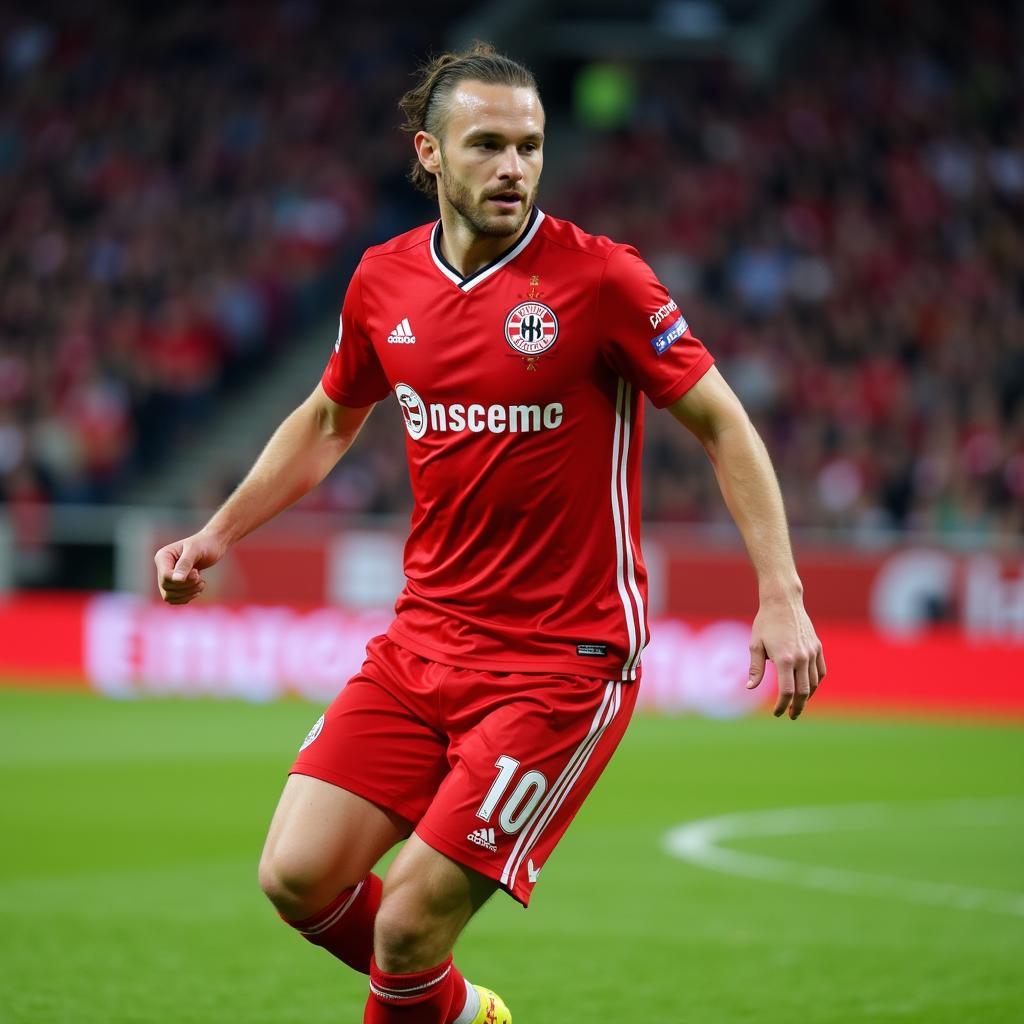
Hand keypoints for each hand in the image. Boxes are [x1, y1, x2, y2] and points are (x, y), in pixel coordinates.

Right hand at [154, 530, 226, 604]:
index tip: (196, 572)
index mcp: (163, 557)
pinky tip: (198, 588)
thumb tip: (177, 580)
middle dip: (187, 586)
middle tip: (200, 577)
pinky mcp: (174, 585)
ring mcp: (167, 577)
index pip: (165, 577)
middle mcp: (162, 567)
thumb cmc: (205, 544)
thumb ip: (185, 564)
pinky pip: (175, 599)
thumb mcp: (196, 551)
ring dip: (188, 593)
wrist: (213, 544)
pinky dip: (187, 597)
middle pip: (167, 588)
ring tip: (201, 583)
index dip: (182, 580)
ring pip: (169, 596)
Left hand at [746, 592, 825, 719]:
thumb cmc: (765, 623)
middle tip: (790, 715)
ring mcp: (812, 652)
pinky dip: (815, 683)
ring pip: (814, 683)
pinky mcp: (817, 647)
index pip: (787, 691)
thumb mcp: (755, 645)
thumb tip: (750, 688)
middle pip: (804, 691)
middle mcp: (802, 658)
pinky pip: (820, 671)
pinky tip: (808, 688)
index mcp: (785, 659)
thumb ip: (755, 669)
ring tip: (797, 704)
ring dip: (807, 697)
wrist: (783, 602)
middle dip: (797, 707)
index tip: (776, 713)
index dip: (782, 705)